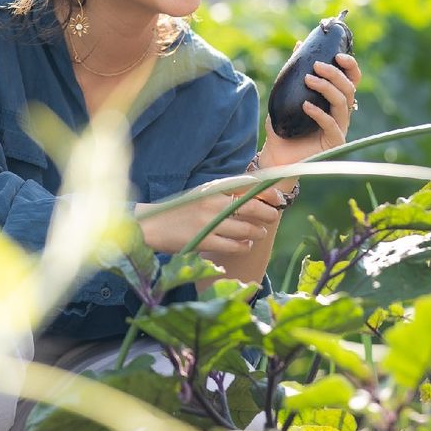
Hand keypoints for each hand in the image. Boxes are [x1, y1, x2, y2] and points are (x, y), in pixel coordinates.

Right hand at [134, 194, 280, 254]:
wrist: (152, 225)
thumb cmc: (180, 210)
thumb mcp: (201, 195)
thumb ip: (224, 194)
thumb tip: (255, 198)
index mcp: (212, 188)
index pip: (247, 185)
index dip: (267, 192)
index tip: (278, 198)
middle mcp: (212, 202)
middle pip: (251, 206)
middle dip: (268, 212)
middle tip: (273, 217)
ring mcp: (208, 222)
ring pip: (245, 228)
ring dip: (257, 231)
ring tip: (259, 232)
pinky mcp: (203, 241)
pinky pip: (233, 245)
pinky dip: (244, 245)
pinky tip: (246, 245)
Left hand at [261, 53, 360, 167]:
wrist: (276, 155)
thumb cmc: (283, 126)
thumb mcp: (285, 95)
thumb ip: (294, 72)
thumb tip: (298, 44)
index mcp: (335, 100)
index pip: (351, 79)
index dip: (350, 66)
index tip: (337, 55)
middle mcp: (341, 113)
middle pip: (349, 88)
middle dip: (335, 74)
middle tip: (317, 66)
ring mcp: (339, 127)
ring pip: (343, 103)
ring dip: (327, 88)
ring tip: (308, 80)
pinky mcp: (334, 142)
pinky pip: (331, 124)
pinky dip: (319, 113)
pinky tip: (305, 106)